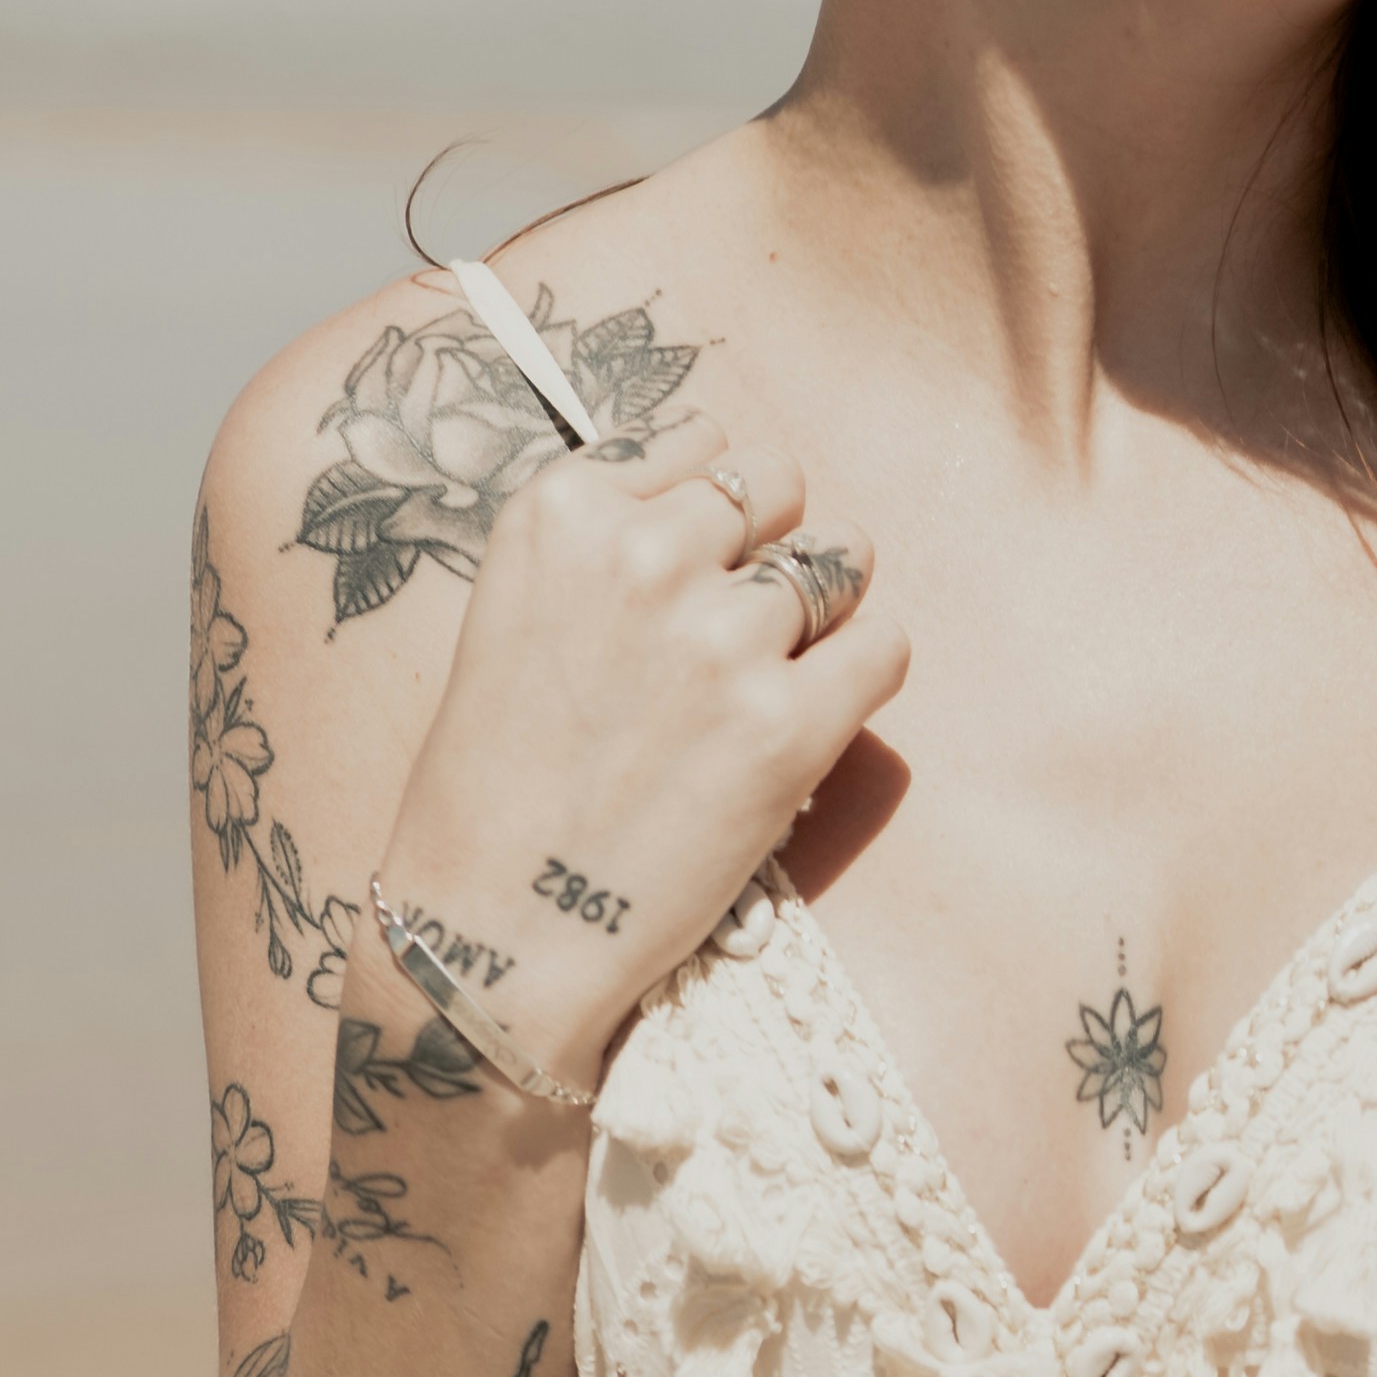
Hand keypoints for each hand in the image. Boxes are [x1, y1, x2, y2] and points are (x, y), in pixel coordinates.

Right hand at [368, 400, 906, 1091]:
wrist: (492, 936)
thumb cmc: (498, 789)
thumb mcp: (518, 610)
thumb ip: (609, 539)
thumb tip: (722, 496)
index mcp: (564, 510)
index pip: (702, 441)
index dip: (714, 509)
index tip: (693, 572)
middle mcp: (645, 551)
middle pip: (780, 484)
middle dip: (774, 546)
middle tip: (739, 635)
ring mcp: (721, 637)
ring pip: (842, 559)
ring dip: (823, 613)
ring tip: (768, 684)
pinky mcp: (786, 726)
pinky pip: (884, 647)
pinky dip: (864, 675)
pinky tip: (813, 721)